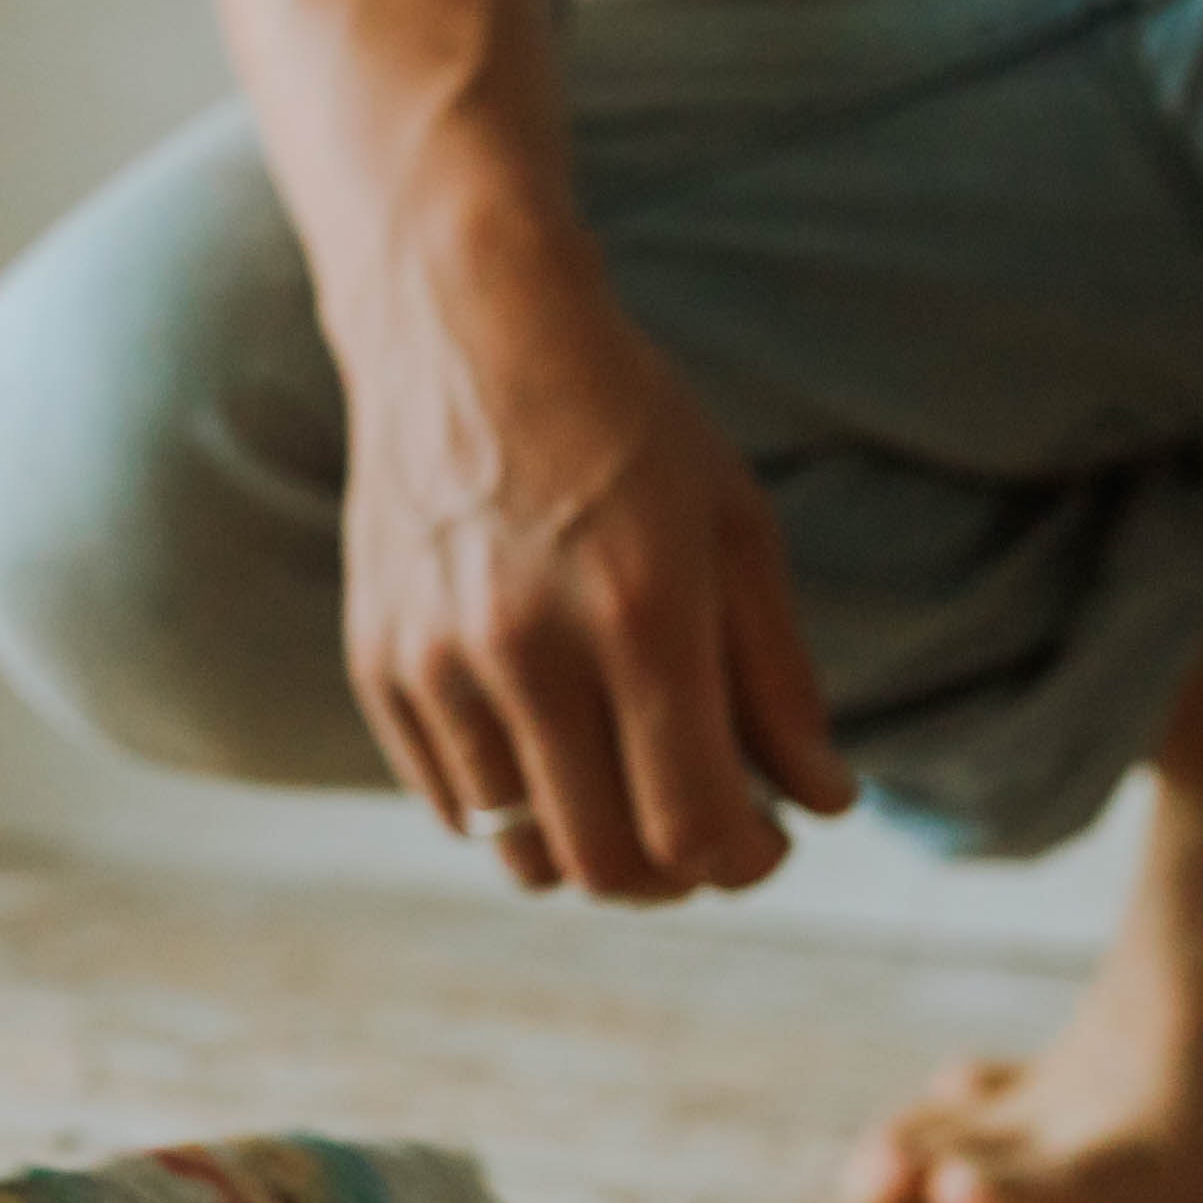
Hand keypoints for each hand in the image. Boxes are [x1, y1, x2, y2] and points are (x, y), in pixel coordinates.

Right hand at [338, 254, 850, 902]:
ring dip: (590, 848)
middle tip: (707, 830)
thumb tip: (824, 804)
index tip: (768, 838)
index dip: (746, 862)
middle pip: (607, 863)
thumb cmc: (627, 421)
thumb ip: (780, 680)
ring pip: (519, 850)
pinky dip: (515, 807)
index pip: (693, 827)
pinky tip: (554, 746)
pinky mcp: (378, 663)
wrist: (464, 326)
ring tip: (629, 792)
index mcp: (640, 614)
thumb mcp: (736, 527)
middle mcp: (527, 650)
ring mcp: (437, 662)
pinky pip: (453, 803)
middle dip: (676, 876)